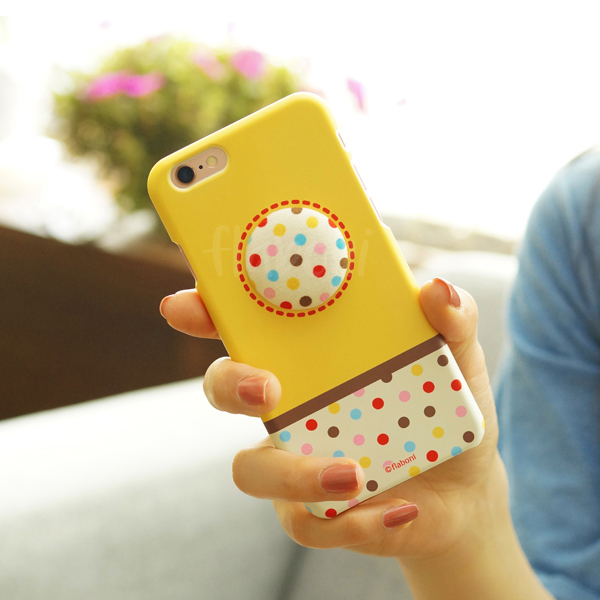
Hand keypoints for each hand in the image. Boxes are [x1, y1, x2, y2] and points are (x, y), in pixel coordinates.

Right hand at [160, 278, 501, 557]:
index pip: (245, 326)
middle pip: (223, 388)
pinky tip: (400, 509)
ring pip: (250, 469)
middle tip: (268, 388)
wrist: (463, 485)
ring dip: (293, 474)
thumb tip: (435, 290)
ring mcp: (293, 457)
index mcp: (310, 356)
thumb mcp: (457, 358)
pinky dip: (352, 521)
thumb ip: (452, 321)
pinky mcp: (314, 510)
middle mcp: (288, 403)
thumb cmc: (442, 407)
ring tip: (354, 474)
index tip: (185, 305)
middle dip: (229, 384)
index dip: (205, 312)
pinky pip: (303, 522)